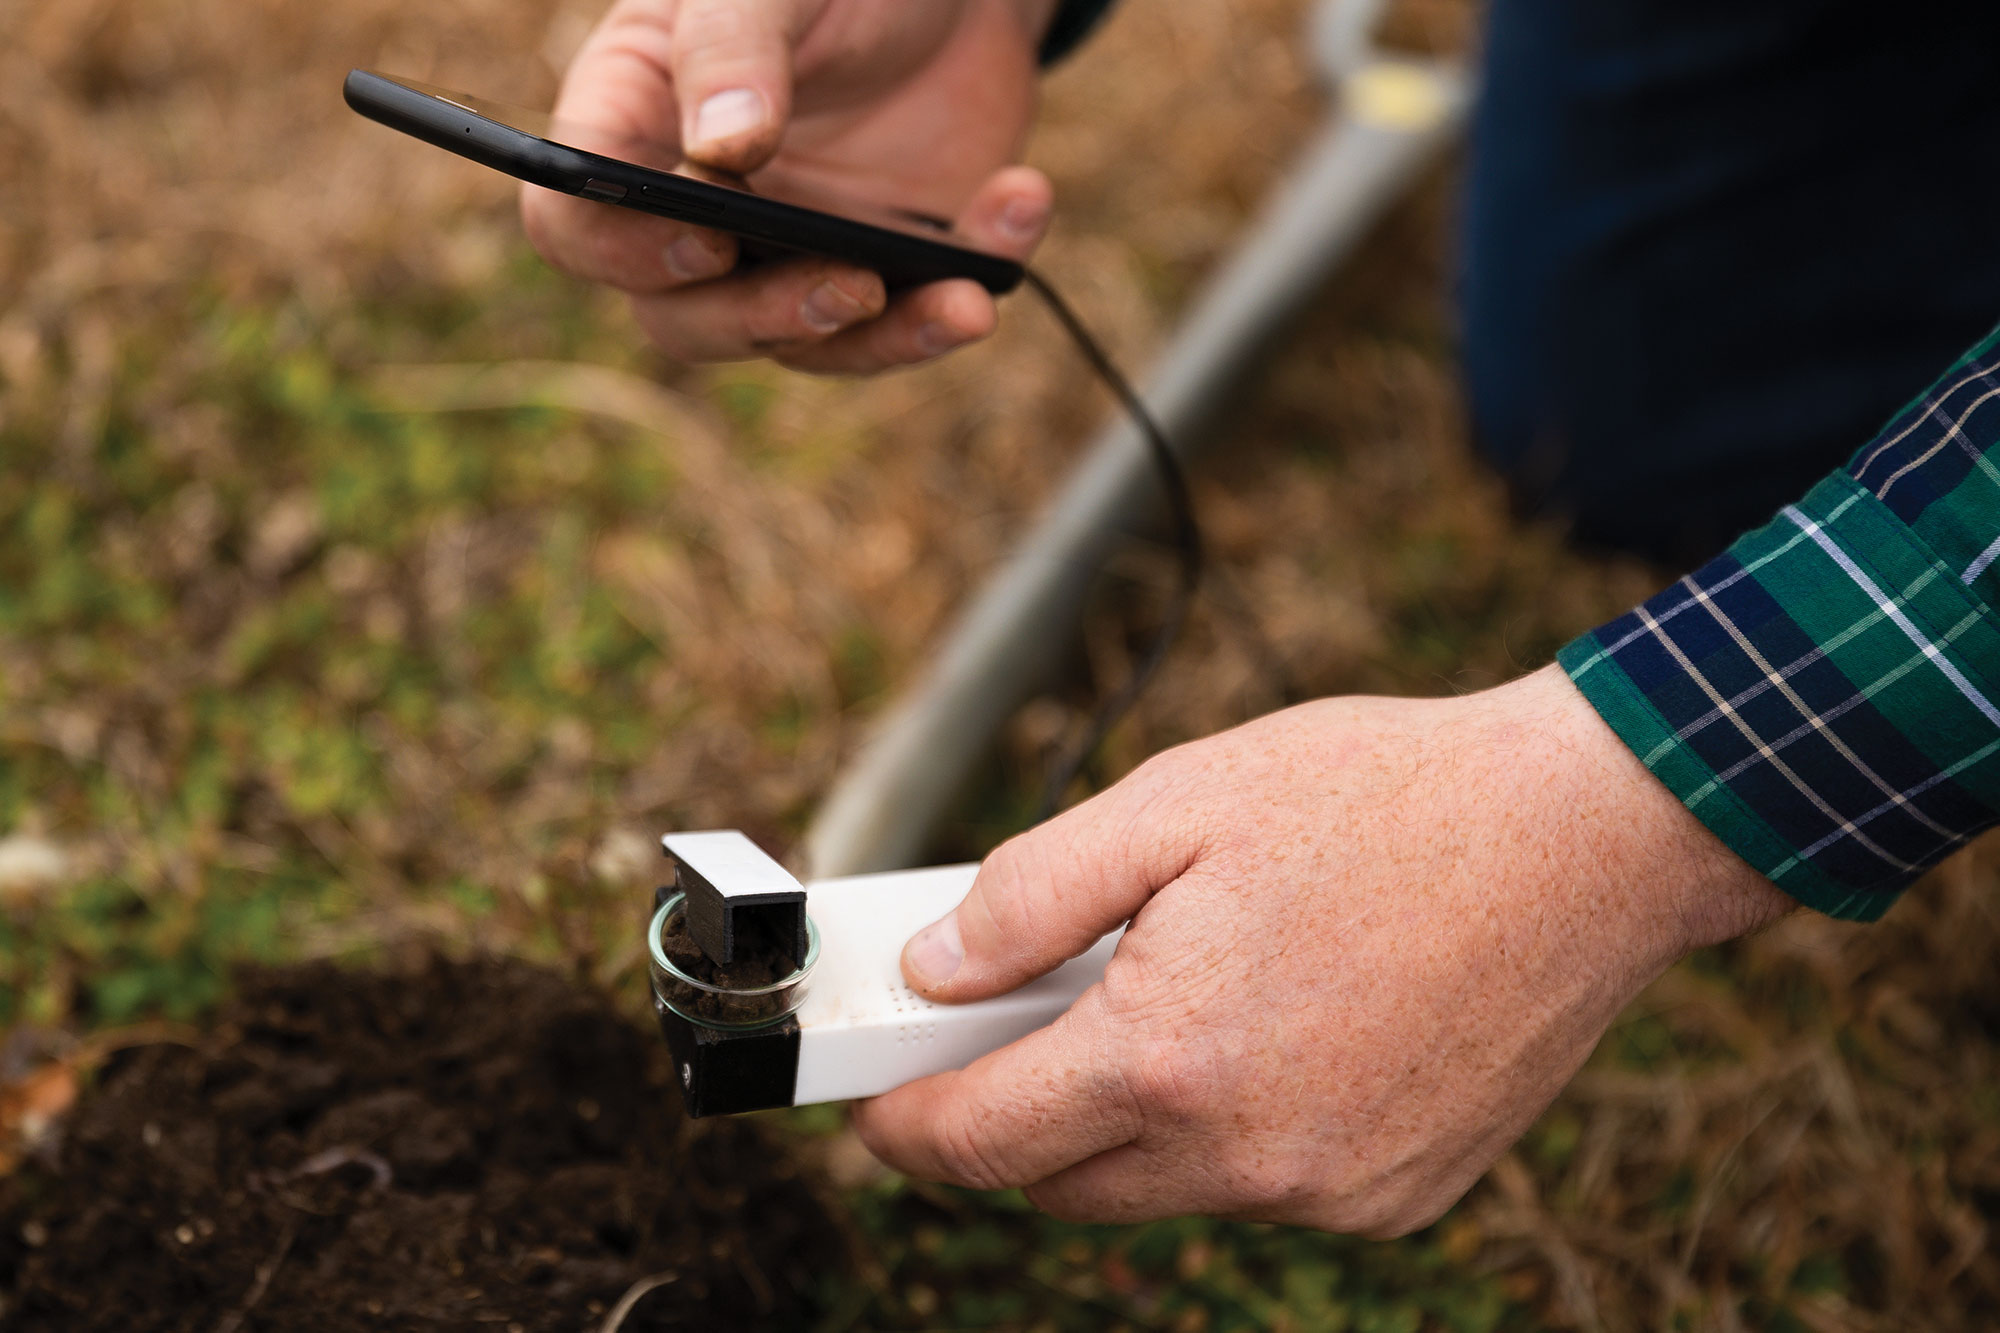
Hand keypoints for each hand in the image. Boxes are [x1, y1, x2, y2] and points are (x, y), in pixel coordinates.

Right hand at [523, 0, 1056, 371]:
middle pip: (683, 319)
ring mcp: (787, 253)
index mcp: (632, 123)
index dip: (625, 251)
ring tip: (958, 298)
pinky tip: (1020, 206)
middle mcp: (696, 210)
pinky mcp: (879, 273)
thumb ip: (735, 50)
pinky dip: (963, 291)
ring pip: (799, 344)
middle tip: (848, 283)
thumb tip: (720, 153)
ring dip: (879, 336)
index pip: (576, 222)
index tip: (708, 237)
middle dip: (762, 318)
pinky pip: (904, 321)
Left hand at [851, 666, 1794, 1232]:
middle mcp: (1247, 1156)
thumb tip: (931, 967)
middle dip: (1014, 1117)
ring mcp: (1330, 1192)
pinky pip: (1266, 1186)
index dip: (903, 1127)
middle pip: (1060, 1183)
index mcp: (1170, 1059)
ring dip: (1134, 1116)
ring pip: (1164, 1187)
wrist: (1586, 836)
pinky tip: (1279, 1026)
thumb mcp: (1175, 803)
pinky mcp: (1398, 1198)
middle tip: (1020, 1020)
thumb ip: (1031, 896)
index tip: (875, 1107)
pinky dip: (1235, 1128)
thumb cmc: (1383, 800)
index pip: (978, 1142)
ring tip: (1179, 990)